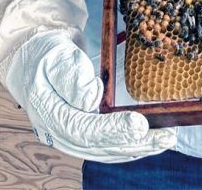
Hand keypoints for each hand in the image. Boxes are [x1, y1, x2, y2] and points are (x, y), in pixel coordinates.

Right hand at [5, 30, 175, 162]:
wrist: (35, 56)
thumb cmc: (46, 52)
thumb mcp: (55, 54)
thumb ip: (71, 75)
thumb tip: (91, 100)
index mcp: (49, 112)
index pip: (83, 129)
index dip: (113, 129)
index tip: (140, 124)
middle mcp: (58, 132)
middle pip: (98, 146)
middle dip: (134, 142)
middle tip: (165, 137)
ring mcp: (70, 136)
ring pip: (106, 150)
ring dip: (138, 147)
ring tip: (166, 140)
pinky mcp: (82, 134)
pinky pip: (107, 145)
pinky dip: (130, 145)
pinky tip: (151, 141)